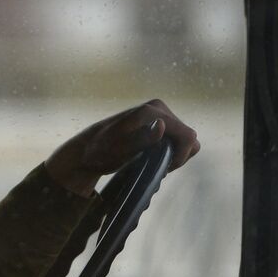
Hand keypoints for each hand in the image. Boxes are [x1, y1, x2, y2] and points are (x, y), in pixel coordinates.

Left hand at [44, 99, 200, 196]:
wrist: (88, 149)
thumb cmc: (101, 151)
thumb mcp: (119, 149)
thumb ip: (142, 139)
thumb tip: (162, 125)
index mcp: (152, 111)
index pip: (187, 135)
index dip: (181, 156)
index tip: (164, 169)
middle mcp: (158, 107)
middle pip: (189, 137)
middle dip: (178, 155)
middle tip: (158, 167)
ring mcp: (159, 113)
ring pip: (185, 138)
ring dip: (176, 154)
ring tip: (155, 162)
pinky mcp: (158, 121)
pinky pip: (177, 138)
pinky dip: (172, 150)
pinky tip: (155, 157)